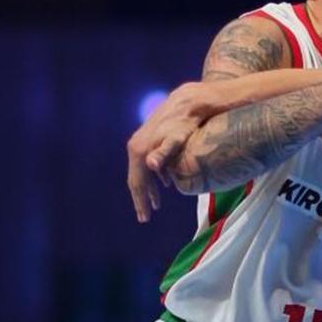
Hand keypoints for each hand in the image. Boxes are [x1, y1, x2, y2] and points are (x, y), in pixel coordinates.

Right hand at [126, 81, 220, 221]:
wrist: (186, 103)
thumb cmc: (184, 124)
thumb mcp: (176, 141)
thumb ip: (164, 154)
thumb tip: (150, 164)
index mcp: (139, 152)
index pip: (136, 183)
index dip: (140, 202)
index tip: (144, 218)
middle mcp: (135, 147)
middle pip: (136, 179)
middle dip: (141, 199)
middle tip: (146, 217)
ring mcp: (141, 143)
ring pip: (142, 172)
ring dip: (150, 189)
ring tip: (156, 205)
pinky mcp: (149, 140)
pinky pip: (148, 164)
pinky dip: (155, 177)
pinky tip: (166, 184)